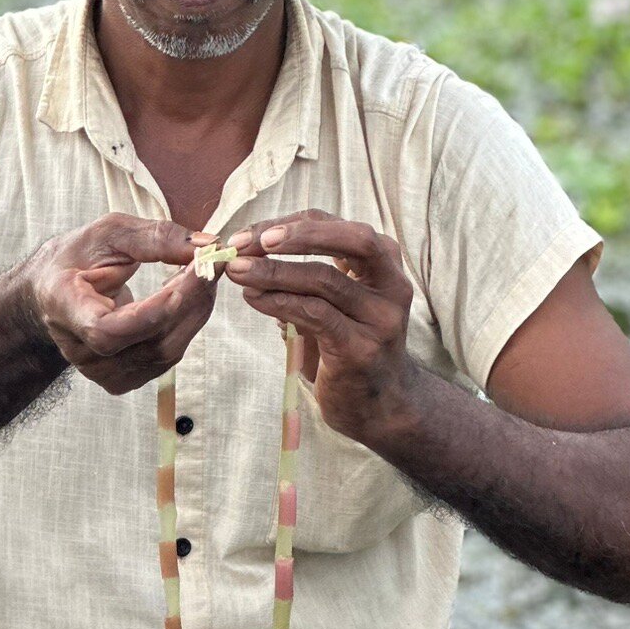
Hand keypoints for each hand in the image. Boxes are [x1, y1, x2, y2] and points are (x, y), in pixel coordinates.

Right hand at [25, 214, 219, 393]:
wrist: (53, 291)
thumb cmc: (77, 257)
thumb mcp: (108, 233)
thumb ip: (154, 237)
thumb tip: (204, 244)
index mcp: (65, 309)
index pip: (108, 331)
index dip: (151, 314)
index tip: (184, 282)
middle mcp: (81, 351)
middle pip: (149, 341)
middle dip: (190, 300)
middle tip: (212, 262)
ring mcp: (102, 372)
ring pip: (166, 351)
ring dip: (194, 309)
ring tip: (200, 273)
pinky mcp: (123, 379)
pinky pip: (168, 357)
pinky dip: (187, 323)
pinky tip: (187, 296)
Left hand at [224, 210, 413, 441]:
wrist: (379, 406)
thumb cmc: (349, 346)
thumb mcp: (334, 302)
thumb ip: (306, 276)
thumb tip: (249, 253)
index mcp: (384, 264)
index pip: (336, 225)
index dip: (290, 223)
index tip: (249, 233)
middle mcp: (391, 285)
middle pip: (350, 239)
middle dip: (294, 234)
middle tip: (247, 242)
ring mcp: (380, 317)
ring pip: (325, 279)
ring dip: (274, 271)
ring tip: (238, 271)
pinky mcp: (362, 348)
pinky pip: (316, 314)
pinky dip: (280, 302)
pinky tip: (253, 298)